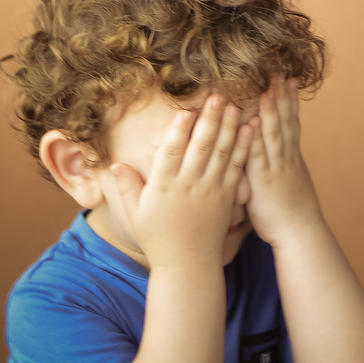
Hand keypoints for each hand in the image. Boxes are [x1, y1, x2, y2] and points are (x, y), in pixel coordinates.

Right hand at [111, 97, 253, 267]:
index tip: (186, 110)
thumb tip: (114, 165)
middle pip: (201, 146)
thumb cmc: (158, 239)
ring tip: (235, 105)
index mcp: (164, 187)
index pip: (172, 152)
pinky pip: (236, 168)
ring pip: (222, 153)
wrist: (188, 266)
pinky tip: (249, 130)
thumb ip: (127, 188)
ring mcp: (210, 190)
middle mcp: (189, 185)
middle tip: (218, 96)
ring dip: (229, 127)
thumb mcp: (136, 215)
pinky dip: (244, 148)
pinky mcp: (227, 197)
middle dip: (210, 119)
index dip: (179, 130)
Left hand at [245, 76, 322, 245]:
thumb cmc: (288, 210)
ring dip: (272, 108)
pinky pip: (258, 154)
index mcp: (290, 156)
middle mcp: (285, 157)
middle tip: (280, 71)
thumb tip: (274, 152)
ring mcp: (276, 167)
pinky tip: (253, 120)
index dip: (290, 100)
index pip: (291, 121)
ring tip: (270, 87)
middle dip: (282, 95)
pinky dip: (256, 136)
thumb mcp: (288, 181)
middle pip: (285, 120)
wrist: (299, 231)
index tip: (289, 78)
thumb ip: (279, 163)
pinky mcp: (264, 181)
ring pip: (274, 132)